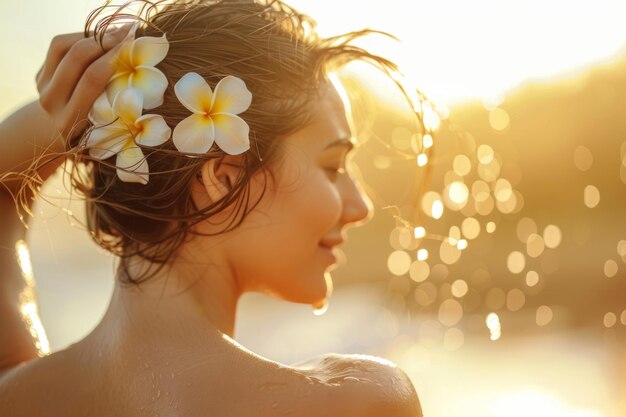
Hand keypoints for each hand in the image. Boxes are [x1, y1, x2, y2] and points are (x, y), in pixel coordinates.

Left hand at [35, 24, 133, 142]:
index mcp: (71, 120)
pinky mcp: (40, 74)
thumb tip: (148, 77)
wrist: (60, 138)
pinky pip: (59, 45)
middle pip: (78, 58)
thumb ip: (119, 109)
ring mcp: (43, 86)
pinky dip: (81, 37)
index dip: (114, 58)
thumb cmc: (99, 135)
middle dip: (105, 41)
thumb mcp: (108, 131)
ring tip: (115, 35)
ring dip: (93, 36)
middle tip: (127, 35)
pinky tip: (100, 39)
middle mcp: (51, 103)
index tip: (134, 47)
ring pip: (64, 46)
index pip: (92, 79)